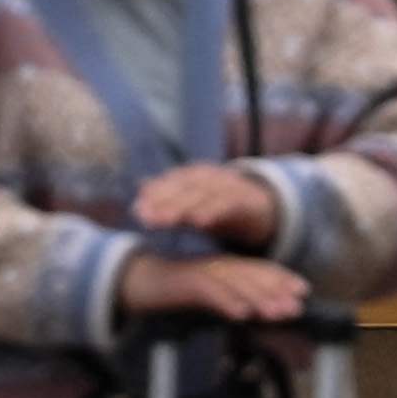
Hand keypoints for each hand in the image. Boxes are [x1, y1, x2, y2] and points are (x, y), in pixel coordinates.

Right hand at [118, 245, 316, 322]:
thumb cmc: (171, 293)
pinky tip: (242, 314)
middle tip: (297, 307)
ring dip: (259, 298)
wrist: (132, 283)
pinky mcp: (184, 283)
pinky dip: (227, 302)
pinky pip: (209, 292)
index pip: (257, 269)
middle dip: (278, 290)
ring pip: (236, 283)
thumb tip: (252, 315)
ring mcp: (200, 272)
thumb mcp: (206, 298)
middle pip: (252, 275)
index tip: (303, 291)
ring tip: (279, 313)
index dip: (281, 277)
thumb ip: (227, 302)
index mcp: (223, 266)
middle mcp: (215, 265)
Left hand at [130, 164, 282, 247]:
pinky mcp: (244, 199)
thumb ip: (169, 196)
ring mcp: (227, 186)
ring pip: (202, 195)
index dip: (153, 194)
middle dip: (163, 202)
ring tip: (166, 220)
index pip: (170, 182)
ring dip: (183, 206)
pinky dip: (213, 210)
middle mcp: (208, 177)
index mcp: (193, 176)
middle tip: (146, 218)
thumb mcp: (191, 201)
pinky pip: (227, 204)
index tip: (137, 210)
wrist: (259, 207)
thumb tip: (141, 189)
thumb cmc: (217, 205)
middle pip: (183, 188)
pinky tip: (200, 222)